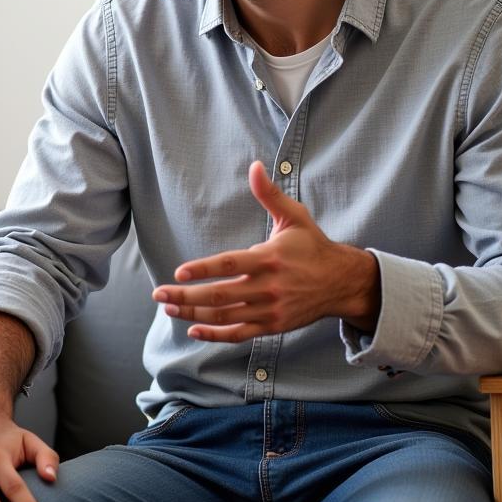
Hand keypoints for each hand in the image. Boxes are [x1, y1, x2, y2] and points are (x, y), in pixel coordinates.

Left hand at [153, 161, 379, 341]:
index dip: (203, 269)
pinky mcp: (272, 326)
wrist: (342, 283)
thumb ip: (269, 194)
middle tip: (159, 293)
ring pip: (225, 317)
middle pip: (220, 295)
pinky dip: (215, 336)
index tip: (178, 273)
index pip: (230, 265)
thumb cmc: (313, 246)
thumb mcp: (294, 216)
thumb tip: (254, 166)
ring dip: (193, 314)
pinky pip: (239, 335)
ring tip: (169, 308)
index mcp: (269, 259)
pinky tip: (193, 331)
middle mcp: (268, 287)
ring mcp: (269, 310)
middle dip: (186, 296)